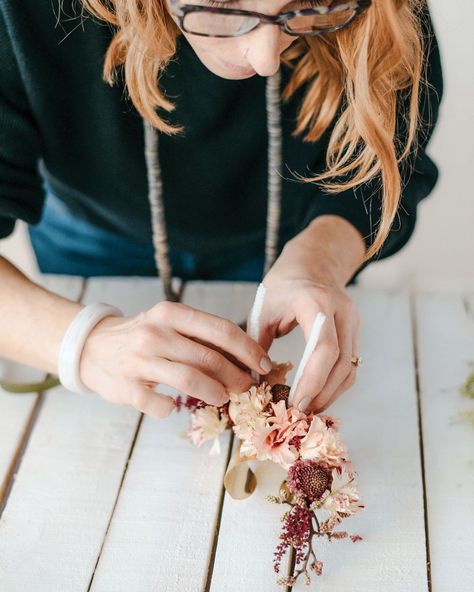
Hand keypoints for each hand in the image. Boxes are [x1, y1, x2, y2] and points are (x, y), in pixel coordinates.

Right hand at [79, 301, 272, 418]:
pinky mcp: (125, 387)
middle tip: (248, 387)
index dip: (248, 349)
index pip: (221, 330)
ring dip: (215, 392)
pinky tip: (174, 406)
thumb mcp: (170, 324)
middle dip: (237, 375)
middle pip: (209, 357)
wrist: (91, 346)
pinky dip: (172, 408)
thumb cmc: (143, 336)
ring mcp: (138, 360)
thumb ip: (201, 337)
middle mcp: (155, 332)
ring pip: (189, 380)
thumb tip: (246, 357)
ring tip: (223, 398)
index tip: (264, 364)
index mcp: (171, 313)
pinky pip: (159, 405)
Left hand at [254, 238, 361, 414]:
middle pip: (342, 363)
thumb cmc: (284, 284)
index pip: (324, 348)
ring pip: (350, 368)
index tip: (296, 403)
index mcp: (316, 302)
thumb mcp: (264, 309)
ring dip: (331, 393)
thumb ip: (258, 344)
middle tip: (300, 414)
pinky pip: (350, 364)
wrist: (313, 263)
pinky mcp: (355, 332)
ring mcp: (353, 322)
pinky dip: (335, 384)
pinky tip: (318, 395)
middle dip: (322, 393)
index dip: (312, 380)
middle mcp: (341, 312)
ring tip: (308, 410)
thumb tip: (253, 383)